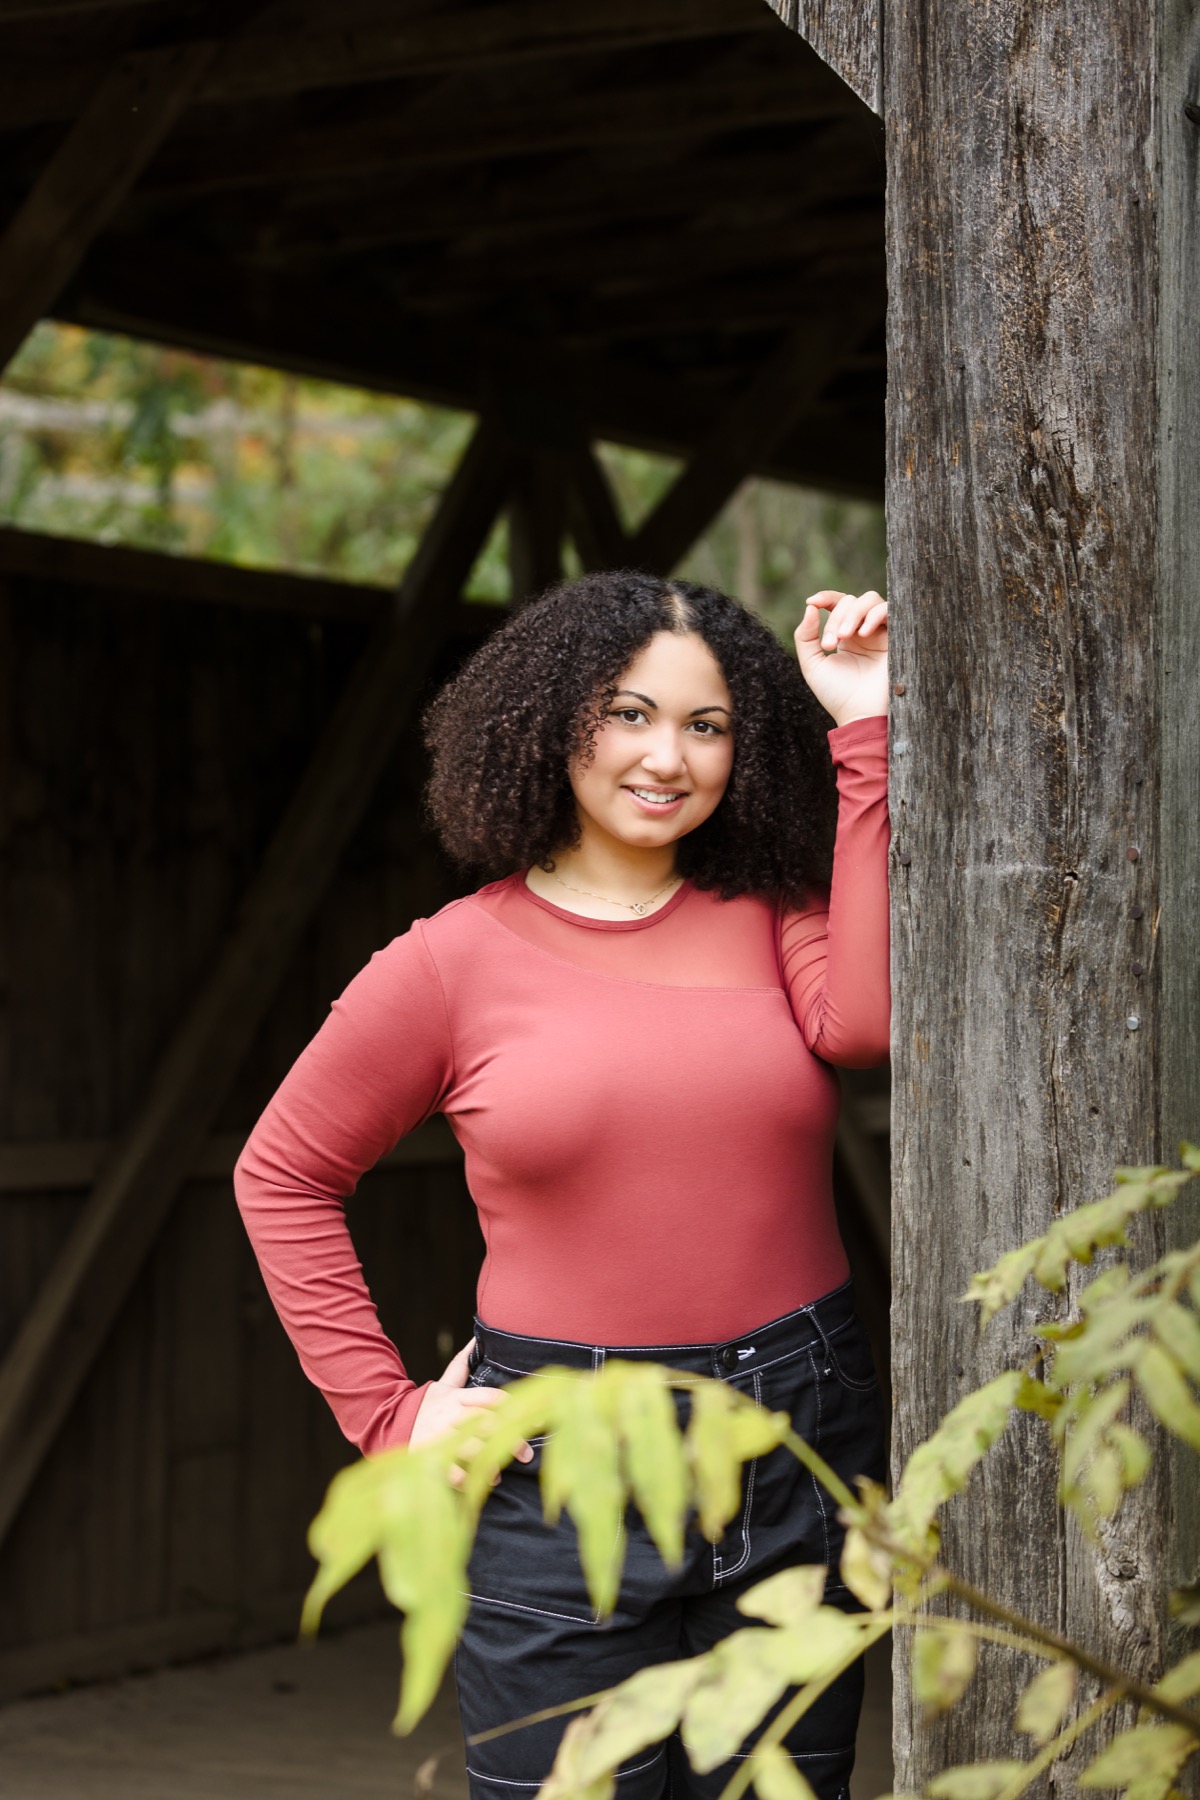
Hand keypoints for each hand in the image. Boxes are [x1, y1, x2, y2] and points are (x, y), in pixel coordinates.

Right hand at [410, 1337, 533, 1486]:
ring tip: (500, 1473)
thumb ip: (461, 1365)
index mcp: (458, 1398)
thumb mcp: (443, 1385)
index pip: (491, 1398)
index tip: (535, 1417)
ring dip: (489, 1462)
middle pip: (487, 1424)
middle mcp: (451, 1416)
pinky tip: (476, 1484)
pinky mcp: (429, 1457)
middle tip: (528, 1453)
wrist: (390, 1424)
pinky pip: (449, 1469)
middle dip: (510, 1438)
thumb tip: (475, 1340)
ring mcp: (439, 1437)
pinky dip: (464, 1477)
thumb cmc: (427, 1406)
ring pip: (470, 1448)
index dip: (514, 1407)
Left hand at [794, 589, 888, 726]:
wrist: (861, 715)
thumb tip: (810, 606)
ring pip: (870, 600)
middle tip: (829, 644)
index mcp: (844, 636)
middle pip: (851, 601)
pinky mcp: (896, 637)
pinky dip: (874, 615)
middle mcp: (863, 631)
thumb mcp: (813, 665)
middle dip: (836, 617)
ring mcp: (881, 633)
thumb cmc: (837, 695)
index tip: (813, 602)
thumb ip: (805, 636)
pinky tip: (863, 633)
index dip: (826, 597)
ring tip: (844, 637)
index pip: (837, 604)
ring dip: (853, 613)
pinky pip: (889, 610)